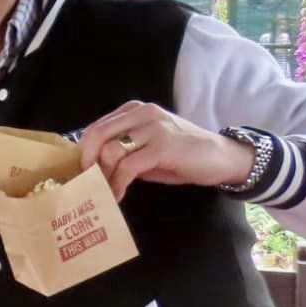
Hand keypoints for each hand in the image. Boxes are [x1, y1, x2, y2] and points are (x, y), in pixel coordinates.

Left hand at [76, 100, 257, 200]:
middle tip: (88, 184)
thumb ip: (123, 151)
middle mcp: (142, 113)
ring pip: (111, 150)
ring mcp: (154, 128)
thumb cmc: (183, 155)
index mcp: (135, 110)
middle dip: (88, 163)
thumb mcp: (148, 148)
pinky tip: (118, 196)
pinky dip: (118, 184)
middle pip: (97, 134)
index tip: (83, 174)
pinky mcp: (163, 146)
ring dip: (103, 177)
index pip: (97, 127)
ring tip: (105, 193)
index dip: (85, 153)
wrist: (223, 157)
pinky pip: (129, 166)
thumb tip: (93, 168)